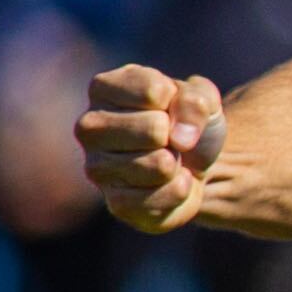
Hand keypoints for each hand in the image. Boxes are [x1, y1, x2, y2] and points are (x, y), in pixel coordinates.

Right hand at [78, 64, 225, 232]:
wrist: (195, 164)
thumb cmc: (187, 121)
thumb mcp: (201, 97)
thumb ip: (194, 100)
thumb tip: (180, 139)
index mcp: (104, 89)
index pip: (153, 91)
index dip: (177, 100)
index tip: (170, 108)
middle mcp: (90, 126)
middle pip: (154, 129)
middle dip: (177, 136)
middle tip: (170, 139)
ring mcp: (96, 167)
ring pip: (159, 165)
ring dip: (178, 164)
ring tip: (168, 160)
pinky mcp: (115, 203)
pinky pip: (160, 198)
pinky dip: (179, 191)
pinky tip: (169, 183)